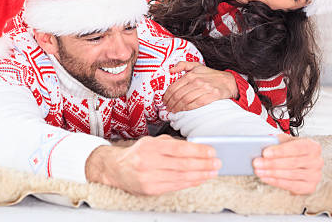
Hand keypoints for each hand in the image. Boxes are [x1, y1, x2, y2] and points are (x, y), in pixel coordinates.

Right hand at [85, 135, 220, 195]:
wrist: (115, 170)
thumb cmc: (137, 154)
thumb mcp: (151, 142)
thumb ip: (171, 143)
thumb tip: (194, 146)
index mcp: (150, 147)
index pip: (179, 149)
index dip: (198, 151)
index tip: (211, 151)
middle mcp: (148, 162)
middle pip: (182, 164)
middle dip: (203, 164)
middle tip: (216, 163)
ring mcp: (149, 177)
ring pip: (180, 177)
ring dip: (200, 175)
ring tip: (212, 172)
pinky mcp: (150, 189)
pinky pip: (175, 186)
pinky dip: (190, 182)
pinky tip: (199, 179)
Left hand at [164, 61, 238, 112]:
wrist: (228, 81)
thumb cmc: (211, 75)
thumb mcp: (197, 65)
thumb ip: (183, 65)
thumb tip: (171, 69)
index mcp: (191, 74)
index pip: (174, 87)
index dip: (167, 96)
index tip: (164, 101)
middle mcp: (197, 81)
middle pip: (178, 95)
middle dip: (171, 103)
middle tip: (168, 108)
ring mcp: (204, 89)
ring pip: (186, 100)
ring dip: (177, 107)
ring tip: (174, 111)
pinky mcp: (212, 96)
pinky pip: (196, 104)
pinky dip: (188, 109)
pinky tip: (184, 111)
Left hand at [252, 134, 322, 194]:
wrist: (303, 163)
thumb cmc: (294, 151)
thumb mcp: (287, 141)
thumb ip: (278, 140)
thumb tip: (264, 141)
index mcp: (313, 146)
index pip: (296, 148)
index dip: (280, 151)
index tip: (265, 153)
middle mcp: (317, 161)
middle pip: (292, 163)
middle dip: (272, 163)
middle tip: (257, 163)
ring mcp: (315, 175)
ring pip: (290, 175)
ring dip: (272, 174)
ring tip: (259, 171)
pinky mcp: (310, 187)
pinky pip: (291, 185)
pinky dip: (276, 182)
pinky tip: (267, 178)